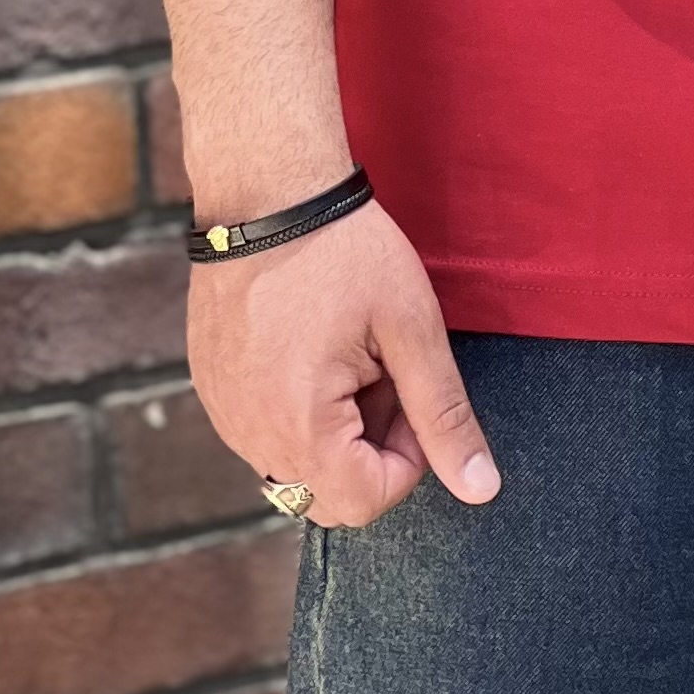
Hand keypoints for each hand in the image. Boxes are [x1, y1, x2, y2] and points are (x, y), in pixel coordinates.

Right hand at [188, 199, 499, 528]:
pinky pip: (262, 433)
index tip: (410, 396)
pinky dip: (297, 411)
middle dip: (369, 453)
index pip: (365, 502)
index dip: (407, 460)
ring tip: (347, 358)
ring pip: (295, 467)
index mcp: (299, 422)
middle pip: (327, 496)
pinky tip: (311, 350)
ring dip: (334, 433)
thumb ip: (443, 416)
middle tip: (383, 378)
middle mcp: (249, 431)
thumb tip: (480, 489)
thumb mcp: (412, 329)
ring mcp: (224, 412)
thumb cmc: (347, 252)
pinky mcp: (212, 388)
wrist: (267, 191)